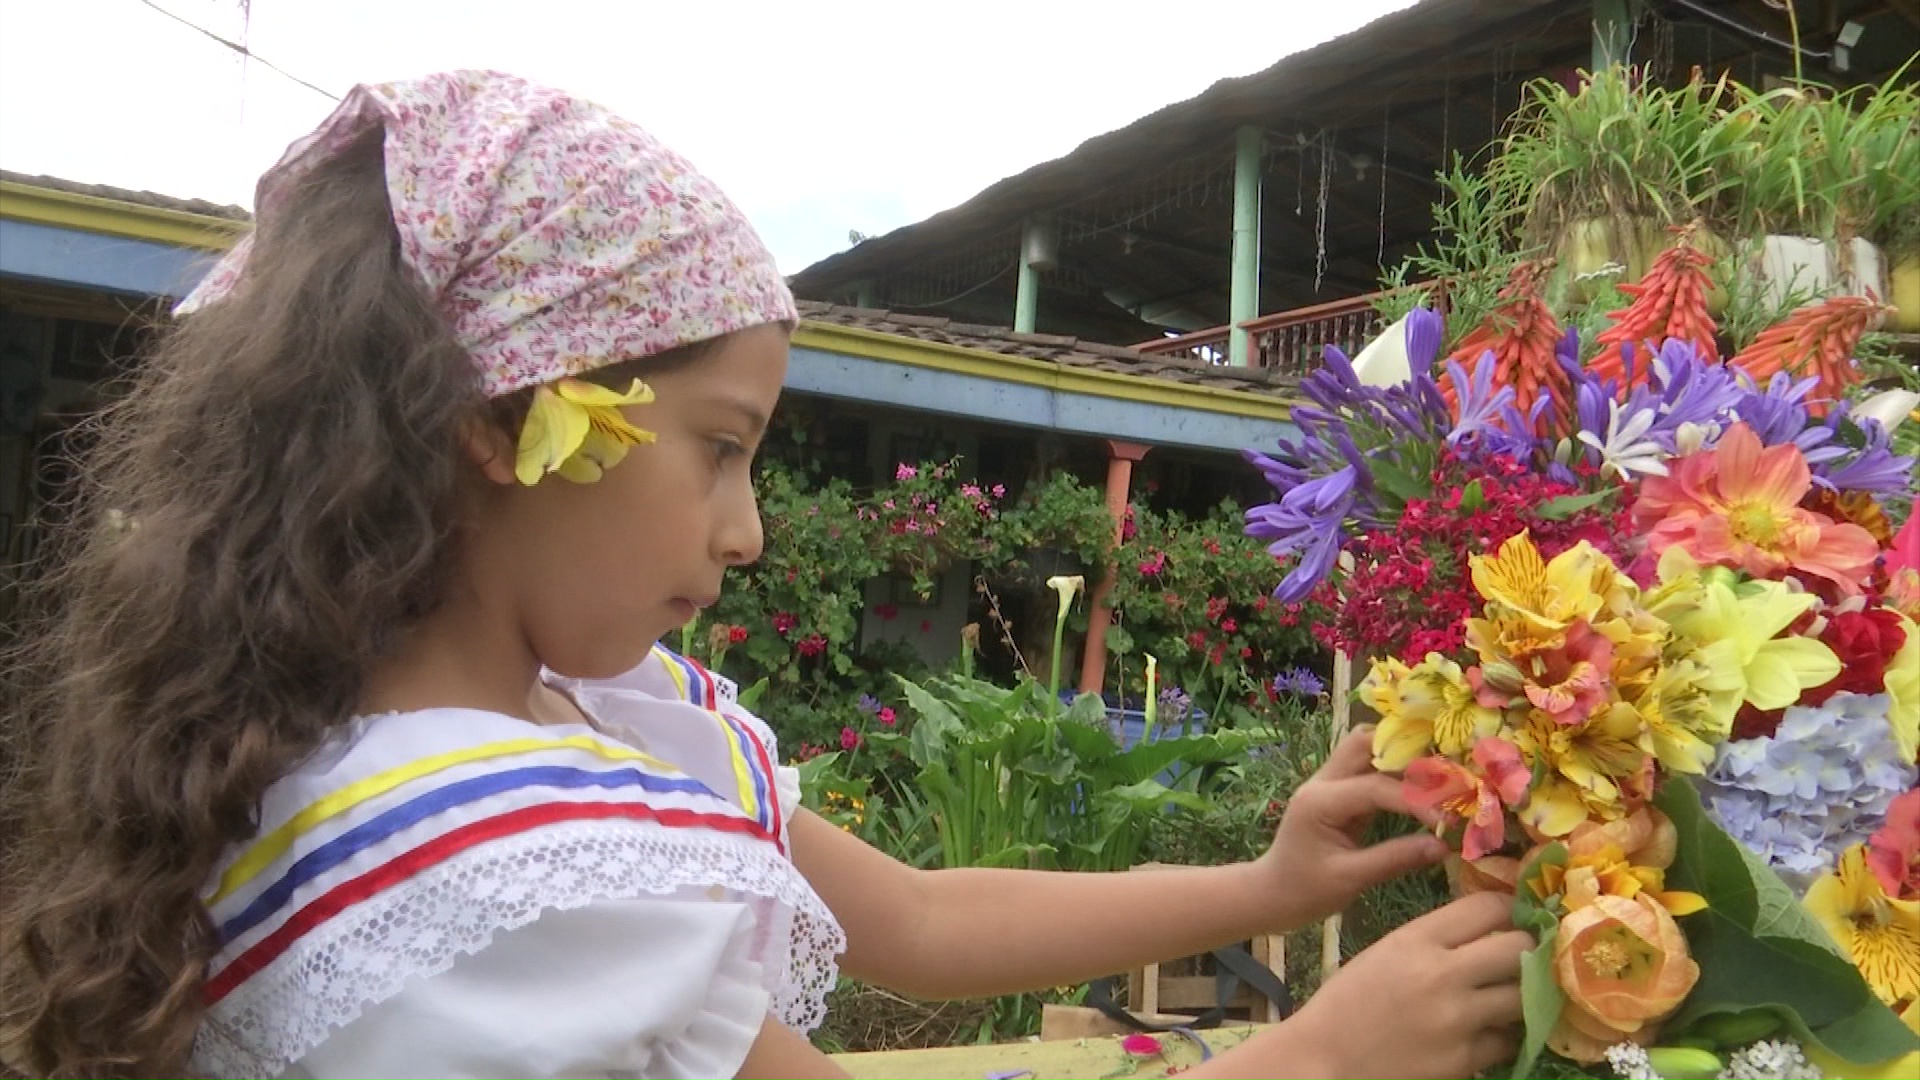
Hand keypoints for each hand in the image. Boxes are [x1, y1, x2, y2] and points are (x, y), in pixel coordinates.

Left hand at [1253, 725, 1446, 926]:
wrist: (1273, 894)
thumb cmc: (1305, 891)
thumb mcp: (1350, 880)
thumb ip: (1395, 859)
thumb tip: (1442, 846)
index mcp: (1319, 801)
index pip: (1374, 787)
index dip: (1414, 799)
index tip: (1446, 818)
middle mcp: (1322, 782)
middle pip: (1365, 743)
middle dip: (1406, 753)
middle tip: (1446, 776)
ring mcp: (1329, 783)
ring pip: (1367, 749)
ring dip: (1402, 757)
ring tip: (1439, 777)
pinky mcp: (1340, 793)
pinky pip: (1369, 769)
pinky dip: (1396, 773)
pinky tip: (1423, 786)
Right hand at [1283, 892, 1529, 1079]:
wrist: (1325, 1058)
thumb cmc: (1349, 1000)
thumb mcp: (1386, 951)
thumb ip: (1435, 938)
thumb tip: (1489, 928)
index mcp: (1416, 940)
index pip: (1488, 907)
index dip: (1508, 909)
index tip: (1511, 918)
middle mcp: (1442, 974)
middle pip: (1519, 948)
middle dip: (1525, 950)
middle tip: (1518, 957)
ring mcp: (1457, 1020)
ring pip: (1524, 995)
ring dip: (1519, 993)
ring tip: (1506, 995)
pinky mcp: (1464, 1060)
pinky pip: (1508, 1040)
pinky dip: (1502, 1035)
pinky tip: (1485, 1031)